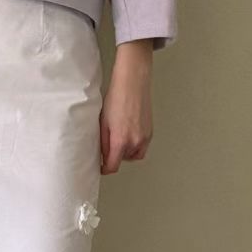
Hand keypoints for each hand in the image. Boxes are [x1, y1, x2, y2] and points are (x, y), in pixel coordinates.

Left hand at [99, 40, 153, 172]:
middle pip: (124, 160)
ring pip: (135, 154)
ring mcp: (145, 137)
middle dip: (116, 156)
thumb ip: (103, 142)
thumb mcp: (103, 122)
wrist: (133, 83)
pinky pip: (142, 146)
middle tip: (109, 146)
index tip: (101, 167)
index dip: (105, 168)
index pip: (113, 166)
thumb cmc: (116, 98)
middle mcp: (135, 142)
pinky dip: (135, 144)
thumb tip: (103, 155)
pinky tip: (128, 132)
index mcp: (120, 141)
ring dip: (127, 152)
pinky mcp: (150, 131)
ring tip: (119, 139)